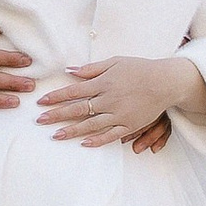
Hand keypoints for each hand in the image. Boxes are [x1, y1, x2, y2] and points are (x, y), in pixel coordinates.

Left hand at [38, 57, 201, 151]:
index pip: (74, 91)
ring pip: (91, 125)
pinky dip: (97, 140)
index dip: (57, 96)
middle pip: (78, 109)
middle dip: (57, 115)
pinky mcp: (129, 125)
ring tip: (55, 136)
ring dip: (72, 131)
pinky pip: (111, 135)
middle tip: (40, 121)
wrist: (165, 81)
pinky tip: (84, 144)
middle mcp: (109, 99)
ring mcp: (119, 114)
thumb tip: (69, 70)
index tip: (41, 102)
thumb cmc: (139, 68)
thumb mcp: (115, 62)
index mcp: (103, 83)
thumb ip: (91, 68)